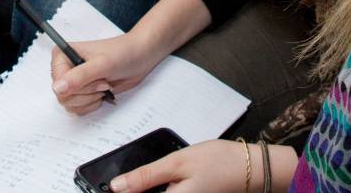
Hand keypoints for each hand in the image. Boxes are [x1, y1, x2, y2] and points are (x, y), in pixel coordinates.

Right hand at [50, 31, 161, 115]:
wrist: (139, 57)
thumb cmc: (121, 54)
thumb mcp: (101, 65)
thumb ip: (79, 77)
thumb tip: (57, 89)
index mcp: (62, 55)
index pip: (57, 82)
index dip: (77, 86)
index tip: (96, 78)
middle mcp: (64, 68)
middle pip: (62, 96)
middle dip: (86, 93)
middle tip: (103, 83)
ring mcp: (73, 81)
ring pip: (70, 104)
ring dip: (90, 99)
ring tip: (104, 85)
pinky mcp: (82, 92)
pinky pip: (78, 109)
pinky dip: (92, 104)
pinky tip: (102, 92)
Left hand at [108, 139, 297, 192]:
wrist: (251, 168)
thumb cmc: (219, 162)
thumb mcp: (178, 162)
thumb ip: (146, 177)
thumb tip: (117, 187)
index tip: (100, 188)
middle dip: (130, 191)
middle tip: (117, 185)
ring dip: (143, 189)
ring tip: (131, 183)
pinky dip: (157, 190)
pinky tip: (152, 183)